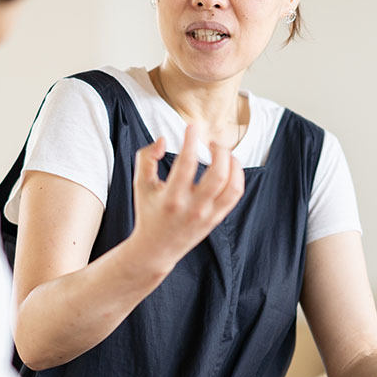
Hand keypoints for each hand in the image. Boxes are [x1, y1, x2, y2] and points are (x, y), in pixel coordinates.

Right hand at [130, 126, 243, 272]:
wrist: (156, 249)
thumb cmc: (148, 211)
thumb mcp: (140, 184)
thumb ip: (146, 156)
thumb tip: (164, 140)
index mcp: (172, 198)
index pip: (187, 164)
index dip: (190, 141)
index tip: (191, 127)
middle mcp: (193, 208)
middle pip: (218, 175)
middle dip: (219, 151)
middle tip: (212, 141)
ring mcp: (208, 215)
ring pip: (232, 185)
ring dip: (232, 163)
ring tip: (223, 153)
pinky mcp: (217, 219)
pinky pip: (235, 194)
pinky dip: (236, 176)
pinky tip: (228, 166)